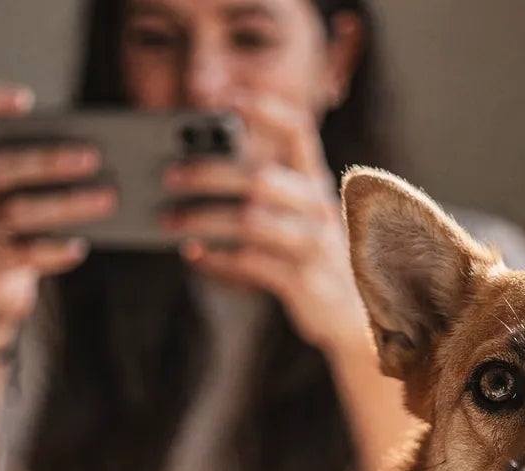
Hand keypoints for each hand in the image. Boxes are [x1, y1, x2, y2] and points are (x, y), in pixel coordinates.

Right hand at [0, 83, 115, 343]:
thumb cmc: (11, 232)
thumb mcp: (11, 197)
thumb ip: (31, 175)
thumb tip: (92, 159)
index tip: (26, 99)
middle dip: (48, 161)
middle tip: (94, 158)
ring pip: (14, 212)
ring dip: (65, 204)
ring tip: (107, 199)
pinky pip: (22, 254)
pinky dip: (55, 249)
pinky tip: (80, 246)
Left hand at [163, 94, 371, 359]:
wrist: (356, 318)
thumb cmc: (314, 260)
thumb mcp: (297, 220)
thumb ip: (262, 197)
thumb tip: (194, 177)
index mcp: (317, 183)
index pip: (297, 131)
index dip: (265, 110)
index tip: (226, 98)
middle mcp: (319, 207)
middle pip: (259, 177)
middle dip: (208, 172)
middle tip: (168, 176)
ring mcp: (315, 244)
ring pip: (250, 221)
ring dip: (203, 219)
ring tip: (169, 222)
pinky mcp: (305, 280)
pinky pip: (251, 263)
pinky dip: (216, 258)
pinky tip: (194, 256)